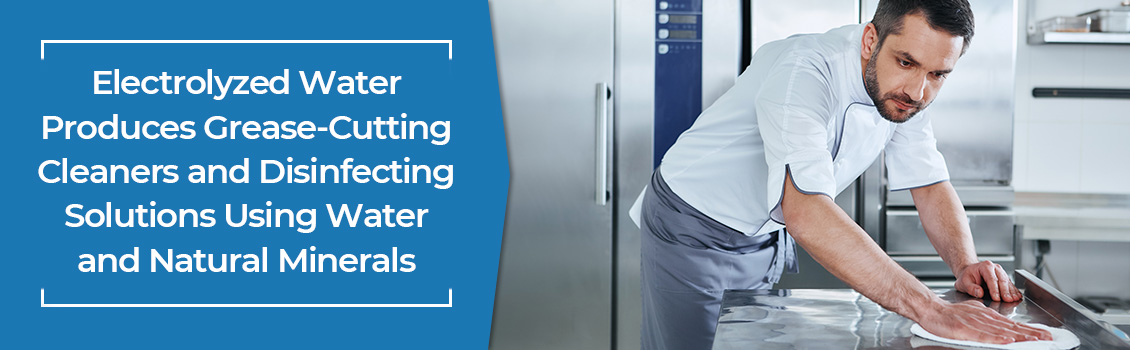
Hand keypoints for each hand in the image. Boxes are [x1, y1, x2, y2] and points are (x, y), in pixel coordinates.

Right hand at [919, 300, 1052, 343]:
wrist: (932, 309)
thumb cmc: (950, 314)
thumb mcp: (973, 311)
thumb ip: (987, 317)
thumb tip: (999, 324)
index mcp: (988, 315)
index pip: (1013, 324)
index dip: (1030, 329)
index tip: (1044, 334)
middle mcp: (986, 319)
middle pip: (1012, 328)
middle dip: (1031, 333)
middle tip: (1048, 338)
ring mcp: (977, 324)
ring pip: (1002, 332)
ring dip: (1020, 336)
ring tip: (1035, 340)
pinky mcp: (966, 331)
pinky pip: (984, 336)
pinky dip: (997, 339)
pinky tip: (1008, 341)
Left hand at [955, 260, 1019, 301]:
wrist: (969, 272)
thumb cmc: (967, 276)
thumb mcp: (963, 282)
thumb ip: (971, 288)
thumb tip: (979, 293)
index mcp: (985, 266)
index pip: (991, 279)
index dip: (995, 289)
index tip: (996, 298)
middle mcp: (995, 268)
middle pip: (1002, 280)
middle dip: (1005, 291)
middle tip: (1008, 300)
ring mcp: (1000, 272)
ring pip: (1008, 282)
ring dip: (1012, 291)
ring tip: (1015, 299)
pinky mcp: (1004, 277)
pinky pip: (1010, 284)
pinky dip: (1014, 290)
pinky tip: (1017, 296)